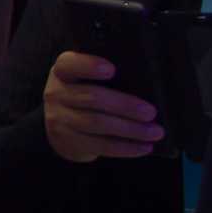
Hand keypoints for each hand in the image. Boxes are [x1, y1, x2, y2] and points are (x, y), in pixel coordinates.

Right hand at [41, 51, 162, 161]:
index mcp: (63, 72)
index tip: (111, 69)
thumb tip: (150, 84)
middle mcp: (56, 93)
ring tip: (155, 132)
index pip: (70, 64)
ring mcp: (59, 118)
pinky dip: (124, 147)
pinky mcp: (68, 141)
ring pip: (97, 123)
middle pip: (91, 98)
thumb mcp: (85, 80)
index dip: (88, 66)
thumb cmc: (84, 95)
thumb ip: (108, 77)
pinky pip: (99, 145)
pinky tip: (144, 147)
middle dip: (124, 105)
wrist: (60, 125)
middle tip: (151, 112)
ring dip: (130, 129)